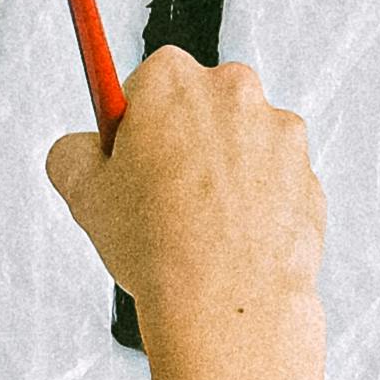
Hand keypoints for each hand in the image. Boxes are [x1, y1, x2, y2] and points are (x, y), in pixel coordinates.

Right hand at [46, 50, 321, 335]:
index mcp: (171, 79)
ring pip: (239, 145)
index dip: (135, 128)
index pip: (145, 85)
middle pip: (198, 109)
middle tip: (161, 198)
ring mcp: (279, 130)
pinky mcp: (308, 172)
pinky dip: (255, 205)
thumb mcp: (83, 194)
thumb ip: (72, 154)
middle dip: (182, 143)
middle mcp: (233, 88)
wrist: (227, 300)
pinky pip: (272, 182)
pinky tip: (232, 242)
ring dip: (221, 174)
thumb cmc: (156, 244)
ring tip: (198, 230)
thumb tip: (79, 149)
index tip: (132, 158)